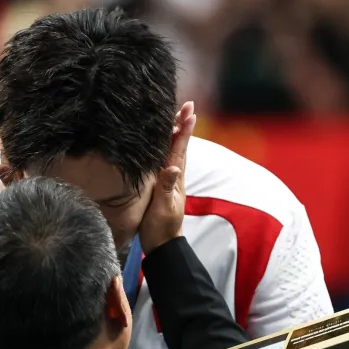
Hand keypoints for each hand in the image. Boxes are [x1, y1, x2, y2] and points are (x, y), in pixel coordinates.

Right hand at [139, 102, 195, 252]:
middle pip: (177, 144)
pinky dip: (163, 146)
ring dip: (174, 131)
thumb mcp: (163, 208)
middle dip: (181, 124)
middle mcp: (172, 174)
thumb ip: (166, 187)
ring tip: (177, 114)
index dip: (184, 130)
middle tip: (187, 105)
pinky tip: (161, 139)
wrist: (160, 243)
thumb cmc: (161, 227)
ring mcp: (166, 178)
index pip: (180, 149)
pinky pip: (162, 159)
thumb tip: (173, 168)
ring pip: (171, 150)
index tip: (189, 112)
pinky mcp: (159, 183)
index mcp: (175, 177)